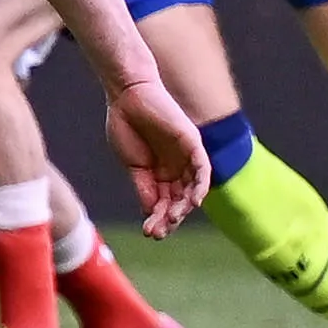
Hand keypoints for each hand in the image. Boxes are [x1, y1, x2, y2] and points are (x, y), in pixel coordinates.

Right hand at [102, 68, 209, 235]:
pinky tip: (193, 202)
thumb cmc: (125, 125)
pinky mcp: (193, 143)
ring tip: (171, 219)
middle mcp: (176, 167)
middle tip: (158, 231)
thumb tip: (149, 213)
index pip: (164, 201)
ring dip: (184, 207)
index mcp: (160, 172)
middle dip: (169, 217)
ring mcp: (186, 156)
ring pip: (192, 188)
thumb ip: (143, 188)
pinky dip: (200, 186)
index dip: (157, 218)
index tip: (148, 233)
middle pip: (179, 199)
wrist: (126, 95)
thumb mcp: (133, 165)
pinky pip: (203, 169)